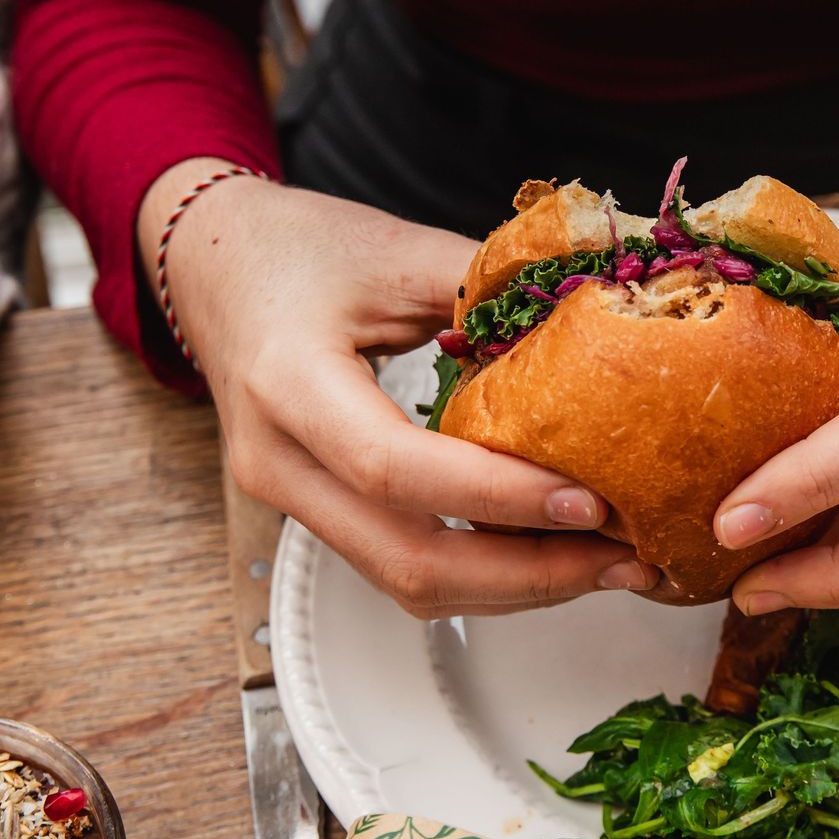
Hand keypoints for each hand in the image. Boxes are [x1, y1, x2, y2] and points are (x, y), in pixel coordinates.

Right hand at [139, 160, 655, 615]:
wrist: (216, 265)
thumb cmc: (299, 249)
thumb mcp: (398, 249)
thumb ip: (491, 289)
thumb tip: (600, 322)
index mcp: (287, 383)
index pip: (394, 469)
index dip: (496, 496)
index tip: (588, 500)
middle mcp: (278, 461)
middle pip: (404, 560)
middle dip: (527, 575)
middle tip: (622, 557)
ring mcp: (290, 499)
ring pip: (404, 584)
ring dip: (515, 589)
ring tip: (607, 565)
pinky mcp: (316, 514)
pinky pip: (400, 567)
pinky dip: (483, 574)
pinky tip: (551, 554)